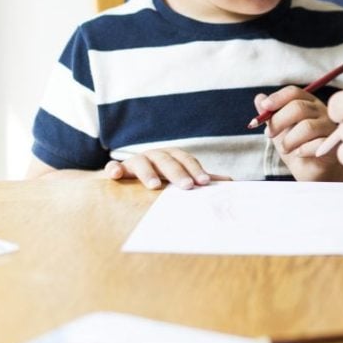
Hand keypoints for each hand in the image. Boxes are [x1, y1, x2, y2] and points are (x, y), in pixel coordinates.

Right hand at [104, 148, 226, 189]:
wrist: (129, 177)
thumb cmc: (162, 176)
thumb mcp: (180, 176)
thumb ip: (199, 178)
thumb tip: (229, 182)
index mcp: (173, 157)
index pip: (186, 160)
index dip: (195, 170)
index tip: (204, 182)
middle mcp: (155, 156)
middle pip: (167, 161)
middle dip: (177, 173)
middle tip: (186, 186)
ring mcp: (136, 161)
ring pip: (142, 163)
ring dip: (148, 173)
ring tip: (155, 186)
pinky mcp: (118, 169)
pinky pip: (113, 167)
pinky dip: (114, 169)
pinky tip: (114, 175)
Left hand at [256, 86, 342, 180]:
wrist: (313, 170)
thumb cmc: (297, 146)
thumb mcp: (279, 130)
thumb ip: (270, 115)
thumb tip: (259, 97)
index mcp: (308, 104)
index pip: (294, 93)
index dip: (277, 98)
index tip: (265, 106)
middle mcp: (322, 112)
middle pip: (299, 107)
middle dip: (278, 121)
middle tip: (269, 135)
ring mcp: (330, 128)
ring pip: (307, 127)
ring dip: (289, 140)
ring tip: (285, 149)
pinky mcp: (334, 146)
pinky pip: (318, 144)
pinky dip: (303, 150)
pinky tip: (299, 154)